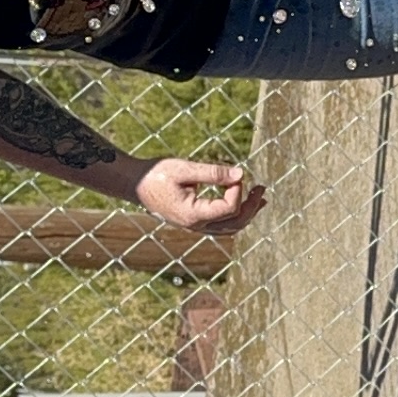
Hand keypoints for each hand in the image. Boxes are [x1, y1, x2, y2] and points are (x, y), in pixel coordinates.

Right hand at [136, 157, 268, 233]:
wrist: (135, 183)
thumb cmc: (156, 174)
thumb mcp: (184, 169)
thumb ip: (213, 173)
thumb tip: (241, 173)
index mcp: (193, 214)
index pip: (229, 209)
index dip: (238, 190)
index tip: (235, 173)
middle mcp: (196, 226)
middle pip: (235, 223)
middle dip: (252, 206)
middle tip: (262, 188)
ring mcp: (196, 226)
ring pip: (230, 227)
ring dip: (248, 213)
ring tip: (261, 197)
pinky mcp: (195, 221)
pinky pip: (222, 224)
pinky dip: (236, 214)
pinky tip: (245, 202)